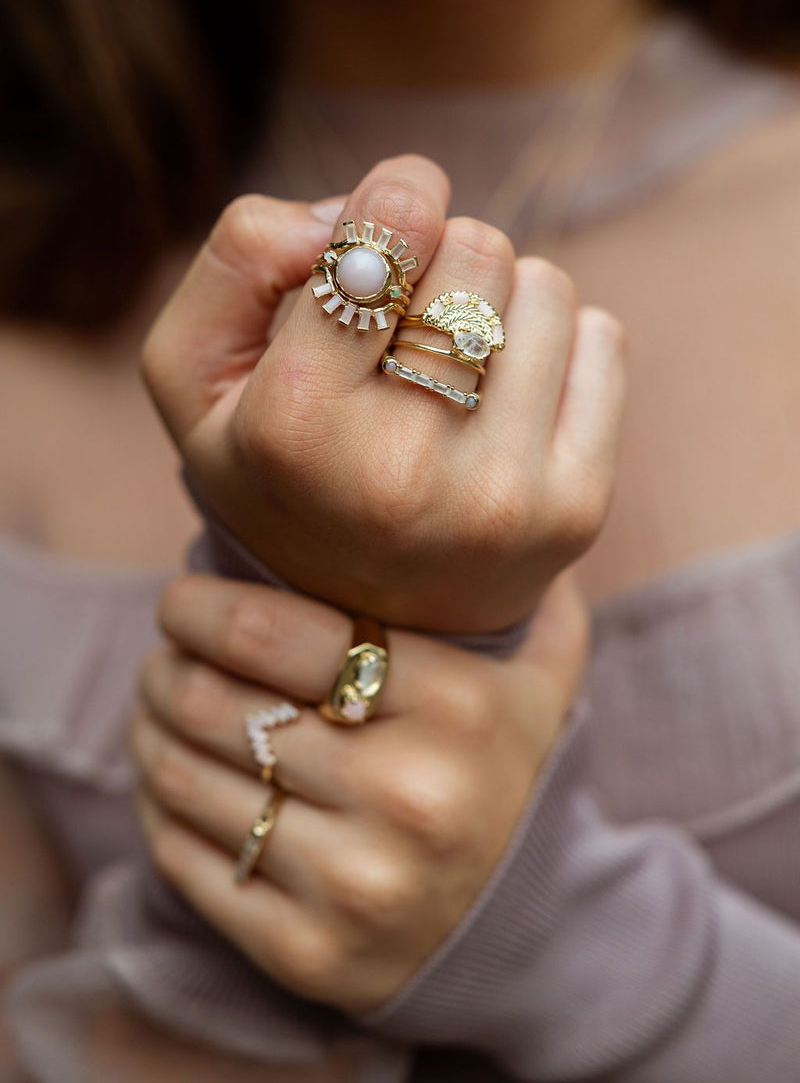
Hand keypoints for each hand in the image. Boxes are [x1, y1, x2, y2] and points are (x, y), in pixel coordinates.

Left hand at [133, 571, 586, 1012]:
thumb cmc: (502, 766)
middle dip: (165, 665)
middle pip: (216, 703)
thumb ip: (513, 584)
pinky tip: (170, 778)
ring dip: (149, 729)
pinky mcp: (309, 951)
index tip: (181, 600)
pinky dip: (157, 808)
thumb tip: (458, 507)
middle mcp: (409, 795)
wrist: (523, 926)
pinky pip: (185, 859)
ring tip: (158, 706)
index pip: (274, 631)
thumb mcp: (537, 668)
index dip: (200, 605)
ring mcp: (358, 881)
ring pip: (186, 779)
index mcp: (455, 704)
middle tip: (164, 653)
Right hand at [141, 155, 625, 632]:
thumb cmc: (280, 471)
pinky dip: (558, 347)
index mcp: (299, 428)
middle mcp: (404, 470)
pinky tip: (509, 402)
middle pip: (478, 246)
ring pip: (545, 287)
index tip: (391, 222)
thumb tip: (357, 210)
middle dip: (442, 262)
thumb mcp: (195, 373)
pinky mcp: (578, 507)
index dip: (394, 201)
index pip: (387, 238)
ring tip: (455, 372)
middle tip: (409, 325)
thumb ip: (240, 257)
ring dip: (500, 305)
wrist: (372, 614)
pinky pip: (603, 339)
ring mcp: (502, 496)